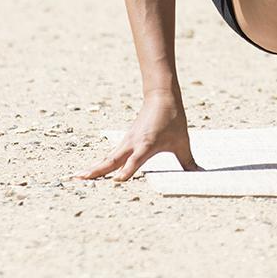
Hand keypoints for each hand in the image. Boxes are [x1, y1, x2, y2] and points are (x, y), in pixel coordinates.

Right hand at [73, 90, 201, 181]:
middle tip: (79, 179)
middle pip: (112, 160)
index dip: (126, 171)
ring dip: (94, 168)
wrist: (161, 97)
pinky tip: (92, 171)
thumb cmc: (172, 119)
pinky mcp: (125, 141)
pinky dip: (100, 163)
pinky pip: (110, 155)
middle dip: (96, 171)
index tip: (116, 181)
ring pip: (108, 158)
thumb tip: (199, 173)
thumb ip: (188, 161)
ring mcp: (126, 142)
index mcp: (146, 145)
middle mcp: (132, 144)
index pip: (134, 161)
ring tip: (77, 177)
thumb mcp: (182, 142)